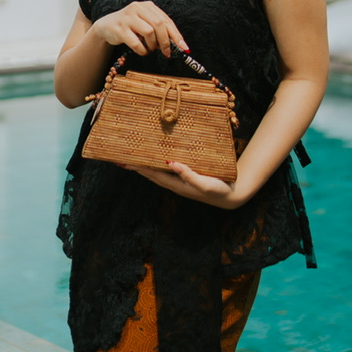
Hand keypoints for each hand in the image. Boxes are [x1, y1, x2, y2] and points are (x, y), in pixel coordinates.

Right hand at [92, 2, 187, 58]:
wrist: (107, 26)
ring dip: (152, 45)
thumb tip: (177, 44)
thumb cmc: (131, 26)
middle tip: (167, 53)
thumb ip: (159, 30)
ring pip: (149, 32)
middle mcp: (138, 8)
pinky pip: (136, 42)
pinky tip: (142, 51)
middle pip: (159, 24)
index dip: (176, 35)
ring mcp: (128, 18)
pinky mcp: (120, 28)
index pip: (166, 20)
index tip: (184, 48)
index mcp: (148, 6)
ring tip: (149, 49)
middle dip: (165, 41)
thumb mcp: (145, 23)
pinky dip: (142, 50)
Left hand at [124, 160, 248, 208]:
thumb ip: (188, 175)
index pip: (152, 173)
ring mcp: (180, 179)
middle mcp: (174, 182)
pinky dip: (157, 161)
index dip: (137, 167)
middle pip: (150, 172)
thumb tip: (170, 163)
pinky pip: (167, 167)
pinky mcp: (186, 175)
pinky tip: (156, 156)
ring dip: (144, 164)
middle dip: (135, 166)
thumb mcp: (204, 184)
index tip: (124, 161)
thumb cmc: (218, 190)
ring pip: (157, 170)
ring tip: (132, 157)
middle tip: (120, 157)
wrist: (232, 195)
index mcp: (176, 184)